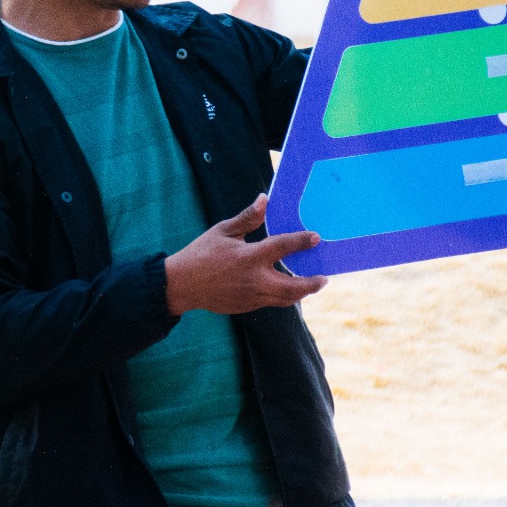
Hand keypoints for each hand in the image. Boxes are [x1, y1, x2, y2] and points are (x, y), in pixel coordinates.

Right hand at [163, 194, 327, 315]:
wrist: (182, 285)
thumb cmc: (202, 253)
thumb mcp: (223, 230)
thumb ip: (247, 218)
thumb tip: (264, 199)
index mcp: (248, 257)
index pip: (282, 247)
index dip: (301, 241)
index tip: (316, 238)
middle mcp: (254, 280)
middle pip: (292, 287)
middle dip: (311, 284)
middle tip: (324, 278)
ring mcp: (251, 297)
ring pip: (284, 300)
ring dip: (300, 293)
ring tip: (311, 285)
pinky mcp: (246, 307)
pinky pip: (271, 303)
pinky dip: (283, 297)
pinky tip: (287, 289)